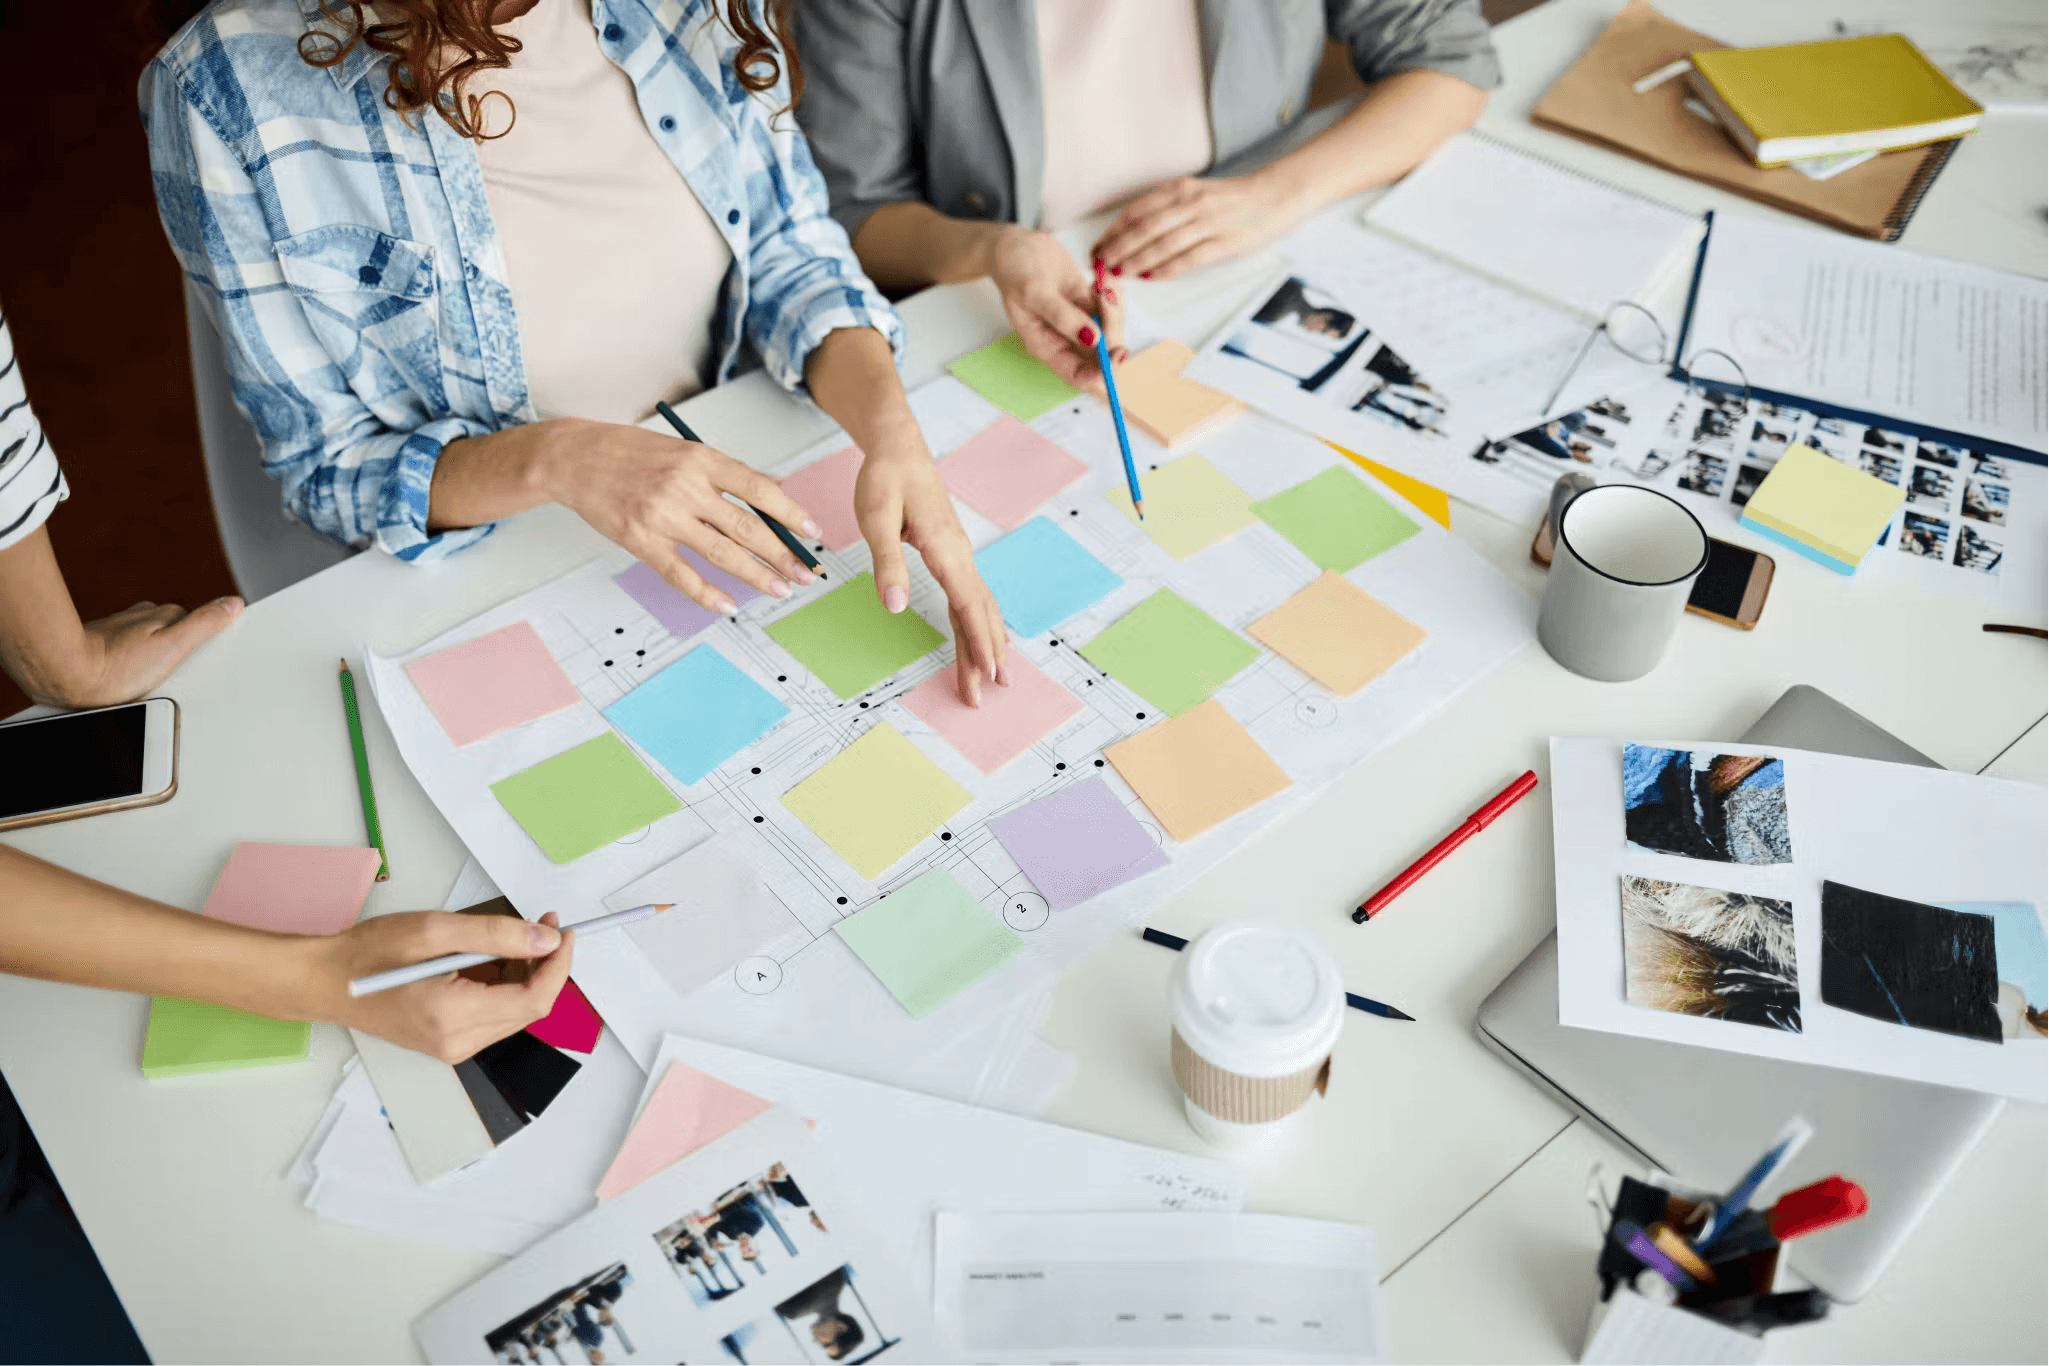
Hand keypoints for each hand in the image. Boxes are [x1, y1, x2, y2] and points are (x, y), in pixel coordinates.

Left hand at [30, 596, 244, 708]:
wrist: (65, 675)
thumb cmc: (116, 667)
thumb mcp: (173, 647)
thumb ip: (205, 624)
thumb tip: (233, 603)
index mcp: (165, 615)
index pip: (200, 623)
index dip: (206, 644)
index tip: (201, 661)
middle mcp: (143, 617)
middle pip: (177, 633)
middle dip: (181, 653)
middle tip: (174, 677)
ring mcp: (122, 630)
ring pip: (152, 643)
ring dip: (155, 660)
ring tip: (150, 682)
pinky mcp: (104, 645)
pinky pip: (130, 654)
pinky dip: (134, 666)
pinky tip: (131, 682)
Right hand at [315, 910, 573, 1062]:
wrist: (325, 981)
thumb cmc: (369, 954)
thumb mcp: (435, 930)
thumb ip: (496, 935)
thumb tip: (544, 941)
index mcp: (453, 1017)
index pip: (533, 999)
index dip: (558, 966)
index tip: (563, 933)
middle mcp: (456, 1041)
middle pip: (528, 1009)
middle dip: (544, 966)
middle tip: (542, 926)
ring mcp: (451, 1046)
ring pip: (513, 1012)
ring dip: (525, 974)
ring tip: (513, 937)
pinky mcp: (447, 1041)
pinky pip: (493, 1015)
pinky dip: (503, 985)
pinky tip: (491, 957)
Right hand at [542, 420, 823, 612]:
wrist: (573, 457)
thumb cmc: (631, 452)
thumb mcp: (684, 450)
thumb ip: (726, 473)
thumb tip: (774, 490)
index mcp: (701, 458)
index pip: (758, 489)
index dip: (791, 513)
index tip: (814, 533)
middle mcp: (685, 487)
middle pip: (746, 527)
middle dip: (782, 554)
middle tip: (806, 573)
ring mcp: (662, 516)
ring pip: (721, 553)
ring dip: (755, 576)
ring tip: (780, 590)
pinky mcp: (640, 540)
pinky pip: (680, 574)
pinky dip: (706, 594)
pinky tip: (728, 606)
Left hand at [853, 444, 1007, 706]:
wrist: (899, 449)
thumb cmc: (886, 480)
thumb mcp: (876, 518)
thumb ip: (887, 563)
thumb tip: (895, 606)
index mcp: (945, 549)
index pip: (968, 604)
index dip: (978, 641)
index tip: (986, 673)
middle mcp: (960, 555)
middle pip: (980, 612)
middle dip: (985, 653)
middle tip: (989, 691)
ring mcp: (959, 555)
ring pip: (978, 606)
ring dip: (985, 641)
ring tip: (992, 676)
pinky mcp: (950, 554)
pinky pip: (969, 595)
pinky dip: (977, 622)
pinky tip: (981, 638)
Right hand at [989, 227, 1125, 389]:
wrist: (1016, 245)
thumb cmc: (1015, 270)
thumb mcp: (1035, 292)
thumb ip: (1063, 317)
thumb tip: (1093, 339)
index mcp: (1046, 346)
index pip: (1078, 376)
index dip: (1101, 373)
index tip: (1117, 351)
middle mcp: (1065, 340)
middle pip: (1102, 355)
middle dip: (1112, 328)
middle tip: (1105, 298)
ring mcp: (1078, 323)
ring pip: (1111, 330)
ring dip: (1114, 308)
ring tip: (1101, 283)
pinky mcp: (1087, 305)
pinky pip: (1111, 310)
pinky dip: (1113, 295)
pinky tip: (1101, 279)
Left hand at [1092, 174, 1304, 280]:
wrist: (1277, 195)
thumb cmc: (1235, 198)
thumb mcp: (1197, 193)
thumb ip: (1170, 208)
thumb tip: (1136, 233)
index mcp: (1180, 189)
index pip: (1136, 211)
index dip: (1113, 231)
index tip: (1096, 247)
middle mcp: (1190, 203)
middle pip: (1143, 228)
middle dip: (1116, 248)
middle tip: (1098, 265)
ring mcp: (1207, 223)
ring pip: (1161, 244)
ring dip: (1136, 260)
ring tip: (1118, 273)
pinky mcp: (1224, 243)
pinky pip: (1188, 259)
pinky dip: (1166, 269)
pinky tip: (1150, 278)